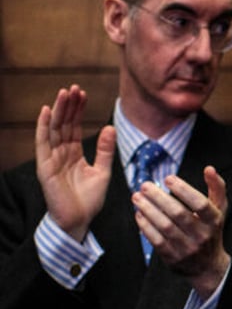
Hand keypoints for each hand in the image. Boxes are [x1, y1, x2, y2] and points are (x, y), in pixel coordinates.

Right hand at [35, 85, 115, 241]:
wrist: (79, 221)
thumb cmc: (89, 200)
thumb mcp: (103, 171)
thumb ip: (105, 150)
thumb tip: (111, 127)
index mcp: (74, 154)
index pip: (74, 126)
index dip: (78, 110)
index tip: (83, 94)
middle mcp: (61, 153)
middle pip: (63, 124)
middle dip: (68, 106)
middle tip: (74, 87)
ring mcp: (52, 159)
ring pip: (54, 129)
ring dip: (58, 110)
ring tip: (63, 93)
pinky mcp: (45, 167)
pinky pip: (43, 144)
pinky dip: (43, 127)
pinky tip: (46, 111)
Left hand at [132, 165, 229, 297]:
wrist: (208, 266)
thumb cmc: (211, 230)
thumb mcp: (219, 209)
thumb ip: (216, 187)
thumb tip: (209, 168)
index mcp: (215, 221)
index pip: (200, 203)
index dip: (184, 190)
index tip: (168, 178)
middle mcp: (203, 236)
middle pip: (178, 214)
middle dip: (159, 198)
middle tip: (144, 185)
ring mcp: (188, 249)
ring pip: (165, 227)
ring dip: (148, 210)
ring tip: (137, 197)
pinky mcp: (174, 258)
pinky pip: (156, 240)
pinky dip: (146, 226)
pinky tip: (139, 214)